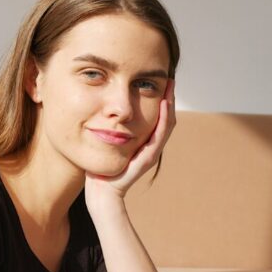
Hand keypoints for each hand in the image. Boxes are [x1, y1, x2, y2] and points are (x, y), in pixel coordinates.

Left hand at [85, 79, 175, 207]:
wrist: (100, 192)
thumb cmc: (101, 169)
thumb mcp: (107, 142)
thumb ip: (111, 129)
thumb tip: (105, 111)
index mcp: (145, 143)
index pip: (159, 118)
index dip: (162, 100)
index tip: (161, 81)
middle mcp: (151, 147)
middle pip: (167, 119)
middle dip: (169, 98)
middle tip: (171, 79)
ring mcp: (151, 153)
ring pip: (167, 125)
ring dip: (170, 104)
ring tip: (170, 87)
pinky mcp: (147, 158)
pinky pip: (158, 135)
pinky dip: (163, 119)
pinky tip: (163, 104)